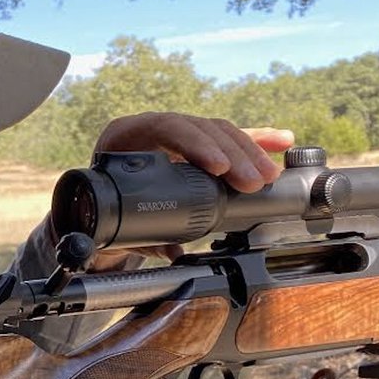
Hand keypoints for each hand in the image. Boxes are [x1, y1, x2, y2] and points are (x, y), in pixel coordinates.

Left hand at [87, 113, 294, 268]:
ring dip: (250, 152)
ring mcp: (178, 133)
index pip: (167, 127)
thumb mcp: (114, 220)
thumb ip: (140, 235)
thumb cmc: (101, 210)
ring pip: (219, 132)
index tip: (218, 168)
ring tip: (269, 174)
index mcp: (125, 135)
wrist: (95, 203)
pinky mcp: (197, 143)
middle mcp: (153, 127)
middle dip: (234, 154)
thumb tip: (171, 251)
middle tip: (254, 180)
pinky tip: (283, 140)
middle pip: (202, 128)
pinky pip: (229, 138)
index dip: (196, 144)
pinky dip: (256, 140)